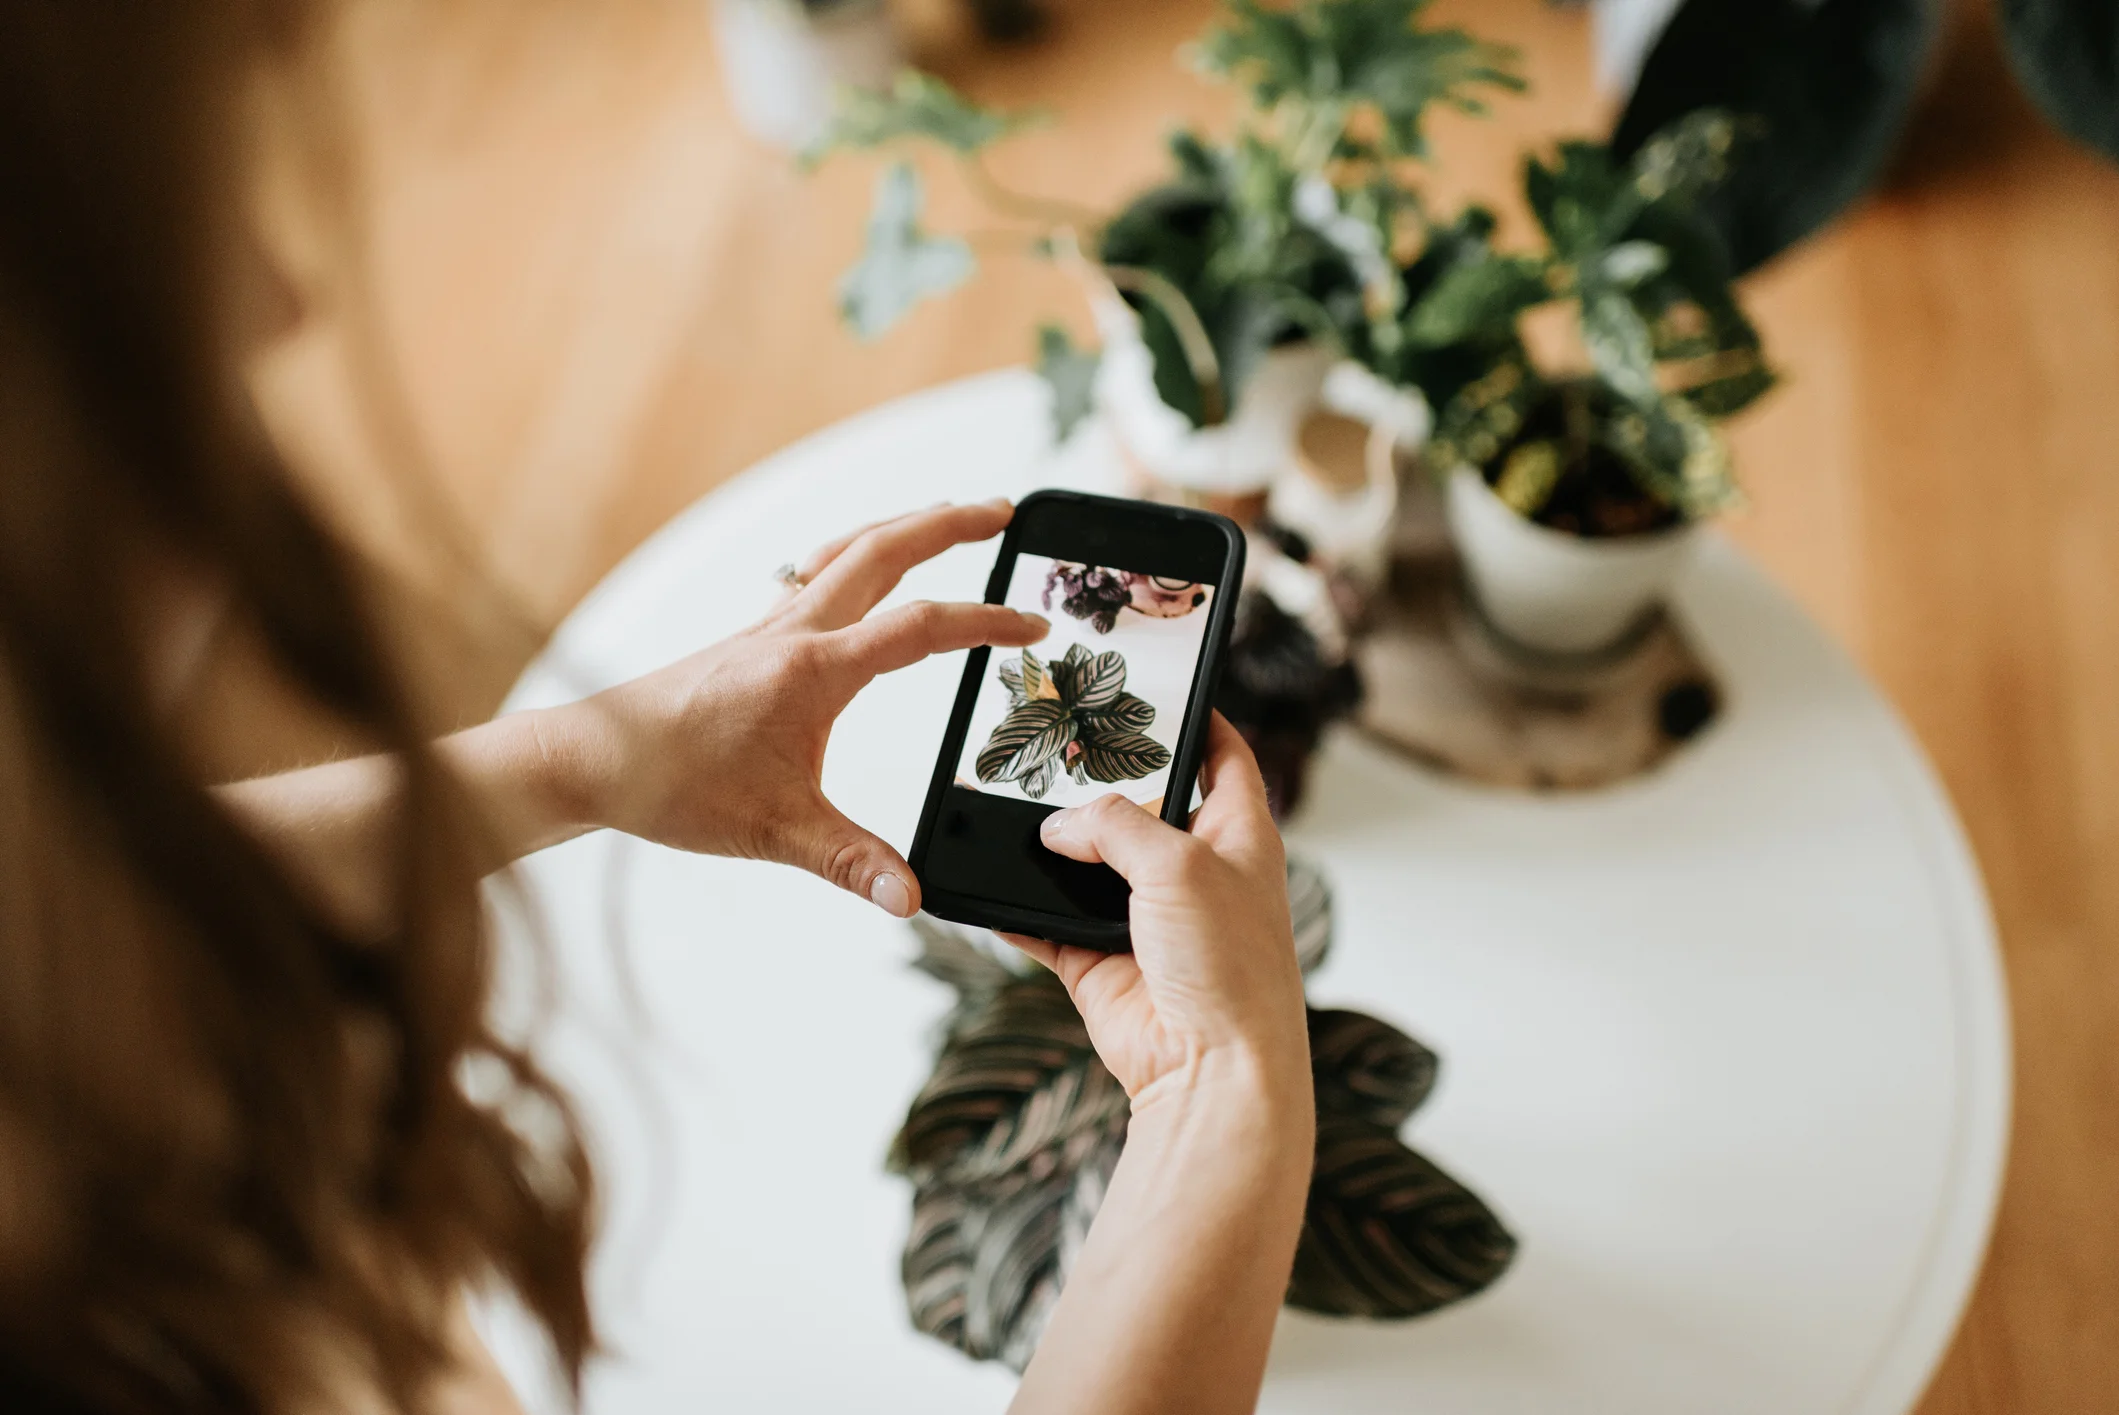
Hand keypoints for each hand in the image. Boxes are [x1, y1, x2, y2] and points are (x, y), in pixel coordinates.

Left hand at [541, 501, 1046, 915]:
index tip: (1034, 627)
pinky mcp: (749, 642)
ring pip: (845, 552)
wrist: (590, 760)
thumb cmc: (669, 784)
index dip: (984, 623)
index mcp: (812, 670)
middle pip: (882, 551)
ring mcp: (768, 630)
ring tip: (945, 518)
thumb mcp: (772, 831)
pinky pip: (814, 576)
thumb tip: (912, 897)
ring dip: (901, 528)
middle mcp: (792, 633)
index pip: (918, 628)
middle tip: (1004, 510)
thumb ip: (849, 862)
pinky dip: (854, 557)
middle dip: (948, 525)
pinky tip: (858, 575)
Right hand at [1003, 715, 1310, 1118]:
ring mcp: (1143, 919)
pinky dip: (1017, 910)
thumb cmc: (1231, 967)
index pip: (1223, 759)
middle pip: (1139, 807)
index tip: (1163, 688)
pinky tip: (989, 885)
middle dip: (1097, 784)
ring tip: (1007, 807)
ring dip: (1050, 848)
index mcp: (1238, 836)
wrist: (1210, 1069)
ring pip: (1085, 865)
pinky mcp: (1099, 962)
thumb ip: (1114, 826)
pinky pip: (1046, 924)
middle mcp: (1193, 873)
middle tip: (1054, 743)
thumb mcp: (1179, 865)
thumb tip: (1057, 829)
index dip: (1199, 721)